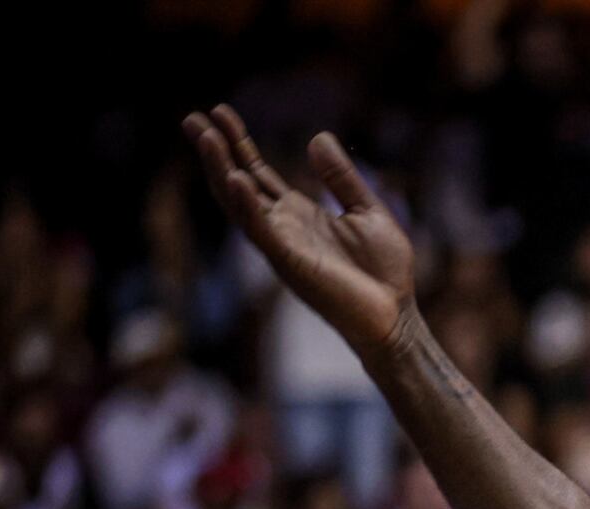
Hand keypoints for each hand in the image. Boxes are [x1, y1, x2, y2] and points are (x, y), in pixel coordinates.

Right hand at [184, 106, 412, 359]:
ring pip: (240, 204)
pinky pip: (262, 232)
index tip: (219, 111)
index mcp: (299, 214)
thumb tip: (318, 137)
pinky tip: (236, 179)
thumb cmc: (384, 272)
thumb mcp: (368, 211)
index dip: (239, 143)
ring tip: (205, 137)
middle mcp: (282, 228)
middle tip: (192, 118)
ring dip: (221, 170)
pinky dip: (247, 206)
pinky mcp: (291, 264)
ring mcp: (282, 246)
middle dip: (215, 152)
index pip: (258, 172)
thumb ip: (341, 178)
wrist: (397, 316)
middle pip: (237, 183)